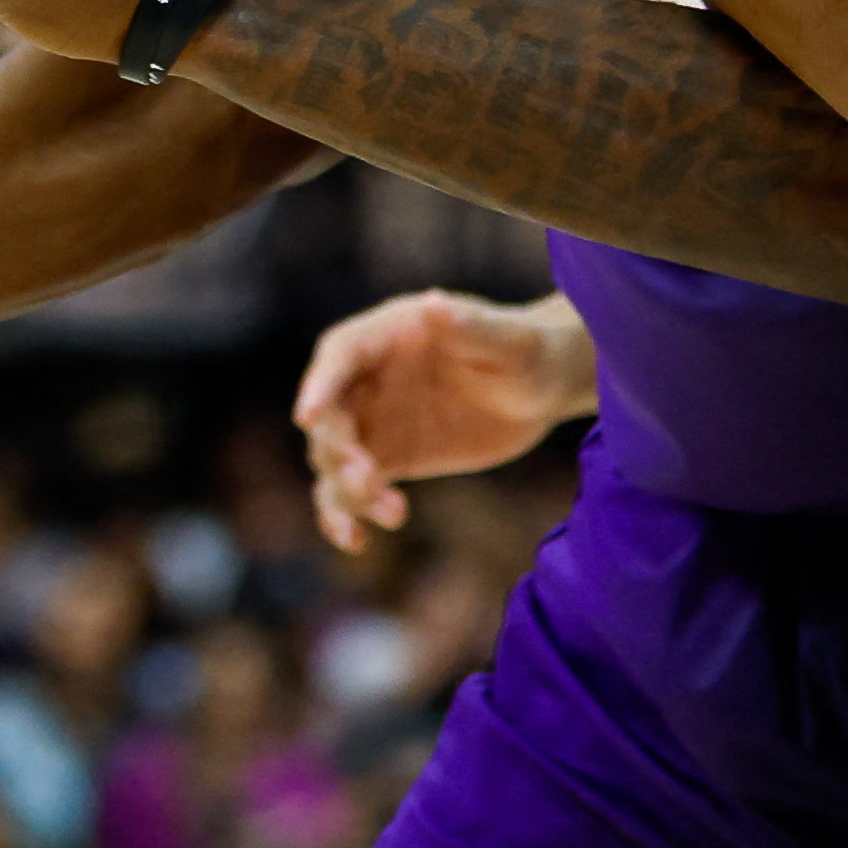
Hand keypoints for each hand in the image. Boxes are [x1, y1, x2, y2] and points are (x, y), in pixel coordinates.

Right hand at [291, 289, 596, 553]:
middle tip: (368, 478)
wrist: (540, 386)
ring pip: (334, 460)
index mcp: (386, 335)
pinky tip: (357, 542)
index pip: (338, 354)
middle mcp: (366, 378)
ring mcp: (373, 421)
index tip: (308, 416)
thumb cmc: (526, 349)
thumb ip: (470, 326)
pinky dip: (347, 516)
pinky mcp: (388, 458)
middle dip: (339, 450)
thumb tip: (434, 305)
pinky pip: (352, 490)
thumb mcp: (507, 339)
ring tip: (393, 511)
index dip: (319, 384)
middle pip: (330, 415)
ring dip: (348, 490)